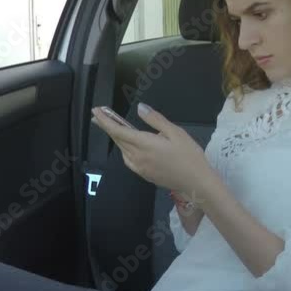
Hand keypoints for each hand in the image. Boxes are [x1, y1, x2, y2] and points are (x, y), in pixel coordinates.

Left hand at [91, 104, 211, 196]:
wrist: (195, 182)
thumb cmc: (189, 155)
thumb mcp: (176, 132)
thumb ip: (156, 120)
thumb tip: (140, 108)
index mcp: (145, 144)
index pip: (118, 130)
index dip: (105, 120)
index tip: (95, 111)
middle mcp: (137, 156)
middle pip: (118, 140)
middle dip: (107, 127)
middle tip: (98, 116)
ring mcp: (140, 167)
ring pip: (122, 150)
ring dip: (116, 138)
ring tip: (114, 128)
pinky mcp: (144, 175)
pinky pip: (128, 160)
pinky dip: (124, 150)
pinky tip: (127, 147)